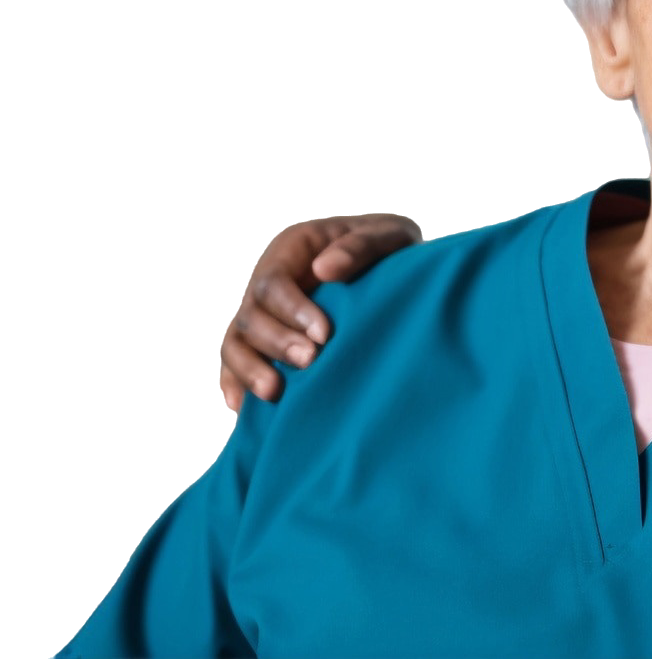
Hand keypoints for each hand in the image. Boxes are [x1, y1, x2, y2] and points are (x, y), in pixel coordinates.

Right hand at [218, 214, 419, 446]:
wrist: (396, 275)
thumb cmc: (388, 251)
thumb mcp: (386, 236)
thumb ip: (360, 246)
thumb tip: (326, 269)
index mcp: (289, 253)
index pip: (273, 283)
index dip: (291, 309)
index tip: (324, 333)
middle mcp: (265, 289)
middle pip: (249, 318)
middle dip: (276, 342)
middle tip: (310, 361)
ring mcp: (260, 323)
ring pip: (234, 349)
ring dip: (250, 373)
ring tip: (275, 394)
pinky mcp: (261, 355)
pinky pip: (233, 381)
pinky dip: (233, 408)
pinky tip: (237, 437)